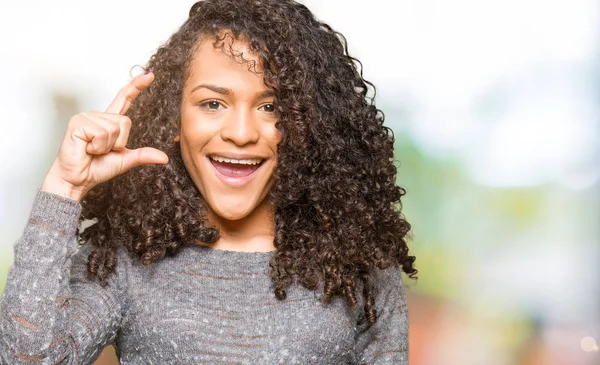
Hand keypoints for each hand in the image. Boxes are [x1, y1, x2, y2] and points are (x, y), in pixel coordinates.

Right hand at [41, 72, 167, 201]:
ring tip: (92, 150)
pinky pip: (102, 133)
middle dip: (118, 142)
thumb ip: (143, 155)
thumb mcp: (125, 160)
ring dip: (107, 146)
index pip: (124, 99)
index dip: (136, 86)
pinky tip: (86, 148)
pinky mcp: (77, 122)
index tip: (149, 75)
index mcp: (109, 122)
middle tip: (102, 150)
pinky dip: (98, 146)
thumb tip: (164, 158)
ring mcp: (87, 117)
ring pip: (114, 128)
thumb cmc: (96, 168)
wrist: (77, 180)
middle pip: (125, 121)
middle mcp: (98, 116)